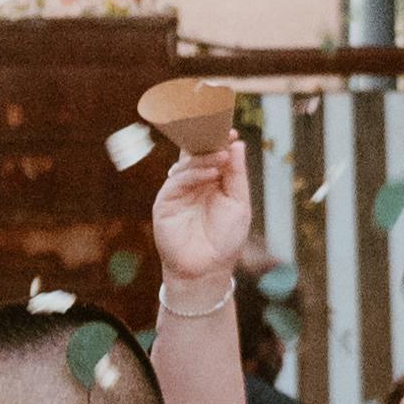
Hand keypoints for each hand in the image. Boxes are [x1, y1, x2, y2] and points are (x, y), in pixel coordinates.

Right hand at [151, 143, 252, 289]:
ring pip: (186, 164)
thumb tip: (237, 145)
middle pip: (195, 154)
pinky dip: (194, 174)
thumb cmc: (225, 240)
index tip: (231, 132)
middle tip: (223, 135)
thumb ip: (237, 175)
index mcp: (211, 182)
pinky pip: (177, 181)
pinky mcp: (165, 202)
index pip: (212, 154)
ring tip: (222, 156)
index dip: (220, 141)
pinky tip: (211, 174)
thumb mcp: (239, 204)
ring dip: (204, 158)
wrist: (207, 270)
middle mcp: (193, 183)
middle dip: (208, 142)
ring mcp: (178, 191)